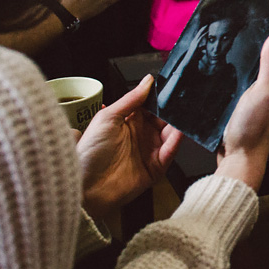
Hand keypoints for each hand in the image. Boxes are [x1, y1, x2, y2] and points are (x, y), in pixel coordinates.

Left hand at [76, 74, 183, 219]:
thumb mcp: (107, 117)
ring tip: (181, 115)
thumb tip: (148, 81)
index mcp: (129, 121)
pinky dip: (176, 141)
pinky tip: (177, 132)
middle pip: (164, 118)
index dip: (160, 97)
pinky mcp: (156, 167)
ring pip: (171, 134)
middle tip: (180, 101)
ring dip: (177, 124)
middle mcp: (141, 135)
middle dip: (172, 110)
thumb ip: (131, 99)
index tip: (170, 88)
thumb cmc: (89, 154)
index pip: (151, 105)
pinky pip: (170, 152)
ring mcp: (149, 150)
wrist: (86, 187)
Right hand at [215, 28, 268, 189]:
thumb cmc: (253, 130)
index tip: (259, 11)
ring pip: (239, 70)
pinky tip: (210, 70)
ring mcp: (246, 96)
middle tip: (232, 22)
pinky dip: (221, 76)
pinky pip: (227, 84)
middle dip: (245, 41)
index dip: (268, 30)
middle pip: (253, 57)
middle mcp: (262, 87)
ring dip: (230, 59)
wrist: (236, 159)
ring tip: (217, 41)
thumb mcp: (264, 91)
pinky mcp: (232, 105)